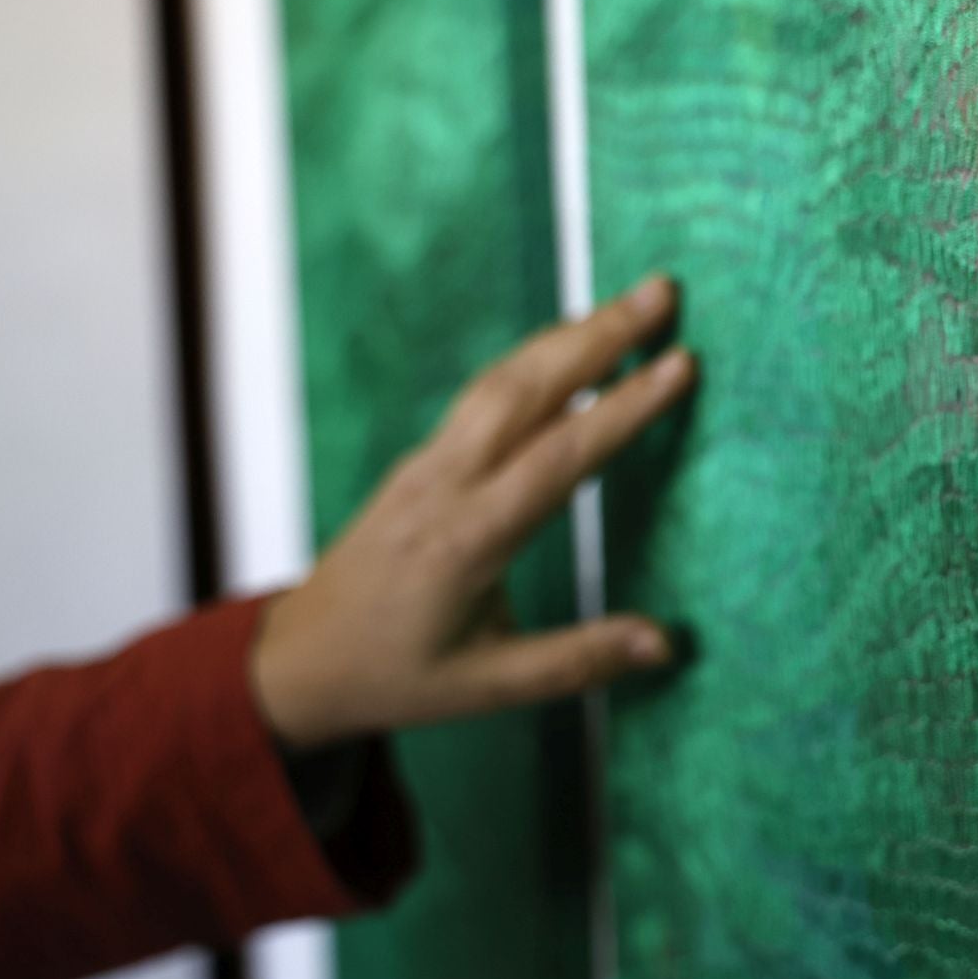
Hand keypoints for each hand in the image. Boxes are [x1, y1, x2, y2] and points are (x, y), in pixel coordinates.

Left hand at [249, 274, 695, 749]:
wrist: (298, 659)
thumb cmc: (393, 675)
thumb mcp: (487, 686)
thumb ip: (577, 660)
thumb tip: (665, 643)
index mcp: (467, 539)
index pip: (559, 457)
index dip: (624, 408)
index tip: (679, 364)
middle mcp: (445, 485)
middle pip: (527, 390)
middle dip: (599, 336)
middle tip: (662, 292)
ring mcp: (428, 465)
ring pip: (501, 380)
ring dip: (567, 335)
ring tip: (630, 305)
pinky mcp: (421, 461)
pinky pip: (482, 395)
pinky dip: (533, 359)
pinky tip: (568, 346)